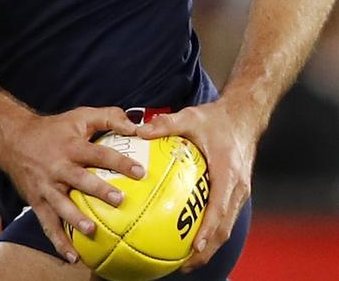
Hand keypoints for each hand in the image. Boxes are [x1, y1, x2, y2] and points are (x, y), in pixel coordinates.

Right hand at [2, 106, 143, 263]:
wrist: (14, 139)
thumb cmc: (54, 129)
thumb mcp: (80, 116)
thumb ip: (109, 117)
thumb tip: (136, 126)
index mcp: (72, 146)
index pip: (98, 153)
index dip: (119, 161)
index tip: (139, 172)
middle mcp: (58, 166)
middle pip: (80, 179)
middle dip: (99, 190)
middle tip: (119, 199)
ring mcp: (47, 186)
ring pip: (62, 204)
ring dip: (76, 218)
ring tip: (92, 230)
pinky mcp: (37, 201)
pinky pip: (48, 224)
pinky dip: (59, 242)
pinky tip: (73, 257)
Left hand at [136, 99, 256, 271]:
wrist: (244, 117)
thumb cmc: (217, 118)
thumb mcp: (191, 117)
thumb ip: (166, 124)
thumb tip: (139, 130)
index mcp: (229, 173)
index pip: (220, 209)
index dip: (208, 231)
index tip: (194, 247)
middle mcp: (237, 188)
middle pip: (225, 228)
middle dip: (207, 250)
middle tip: (183, 265)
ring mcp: (239, 192)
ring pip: (226, 227)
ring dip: (209, 246)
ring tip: (185, 261)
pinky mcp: (235, 193)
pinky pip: (224, 217)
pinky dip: (210, 232)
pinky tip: (189, 236)